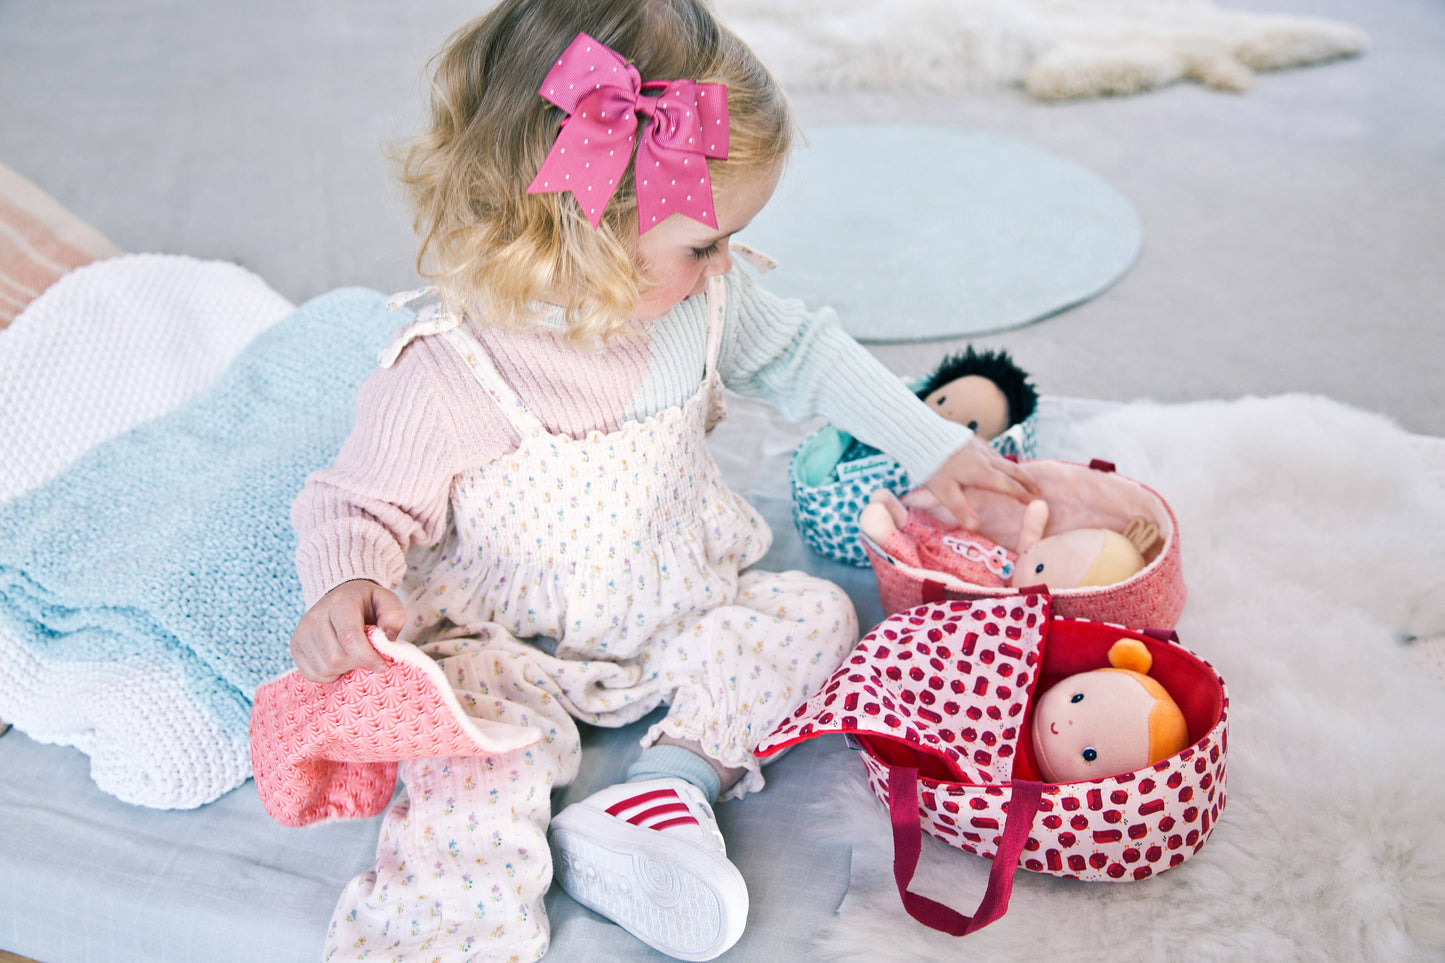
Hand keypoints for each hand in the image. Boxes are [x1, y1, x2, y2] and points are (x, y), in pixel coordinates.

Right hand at [289, 579, 405, 682]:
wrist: (341, 597)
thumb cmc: (368, 604)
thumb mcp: (387, 602)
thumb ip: (394, 617)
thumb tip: (386, 639)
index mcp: (340, 603)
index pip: (350, 637)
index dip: (367, 657)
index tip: (382, 666)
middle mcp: (316, 616)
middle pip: (336, 657)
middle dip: (357, 663)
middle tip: (367, 657)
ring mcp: (302, 632)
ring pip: (324, 668)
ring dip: (344, 670)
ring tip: (353, 657)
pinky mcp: (296, 646)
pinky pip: (312, 674)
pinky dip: (330, 675)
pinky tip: (339, 662)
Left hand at [921, 436, 1040, 529]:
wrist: (923, 435)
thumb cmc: (932, 466)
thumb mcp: (944, 491)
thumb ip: (961, 509)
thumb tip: (975, 527)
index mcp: (982, 473)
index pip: (1008, 485)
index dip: (1022, 494)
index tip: (1033, 501)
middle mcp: (986, 458)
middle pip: (1013, 470)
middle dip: (1027, 480)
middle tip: (1038, 490)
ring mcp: (981, 447)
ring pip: (1004, 459)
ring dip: (1016, 470)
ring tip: (1023, 478)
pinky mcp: (974, 440)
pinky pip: (994, 452)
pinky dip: (1003, 461)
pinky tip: (999, 463)